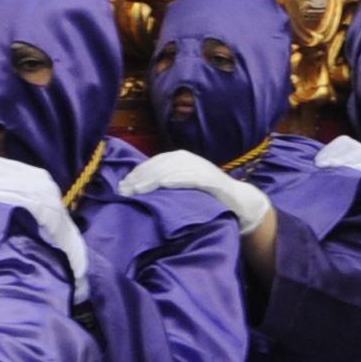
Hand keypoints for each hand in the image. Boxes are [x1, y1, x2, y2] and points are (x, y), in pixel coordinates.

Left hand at [0, 156, 86, 287]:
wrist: (72, 256)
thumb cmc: (43, 230)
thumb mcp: (23, 203)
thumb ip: (2, 188)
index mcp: (33, 175)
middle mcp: (41, 181)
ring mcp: (46, 196)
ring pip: (7, 183)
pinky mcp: (50, 213)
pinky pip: (22, 200)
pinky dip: (3, 196)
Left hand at [122, 148, 270, 234]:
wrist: (239, 202)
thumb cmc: (205, 196)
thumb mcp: (181, 186)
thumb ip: (164, 184)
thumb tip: (134, 188)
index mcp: (179, 159)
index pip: (152, 163)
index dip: (136, 174)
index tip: (121, 187)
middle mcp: (188, 159)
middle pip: (158, 165)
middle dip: (140, 177)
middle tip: (125, 191)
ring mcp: (200, 168)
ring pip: (172, 169)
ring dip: (153, 179)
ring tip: (138, 189)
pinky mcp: (212, 179)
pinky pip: (192, 177)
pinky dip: (178, 179)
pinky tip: (165, 184)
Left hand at [314, 133, 360, 234]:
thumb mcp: (349, 185)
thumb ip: (337, 176)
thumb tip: (313, 173)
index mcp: (359, 157)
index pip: (344, 142)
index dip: (329, 149)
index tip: (316, 163)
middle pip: (352, 145)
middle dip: (335, 153)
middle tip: (322, 166)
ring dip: (348, 160)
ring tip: (333, 169)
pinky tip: (354, 174)